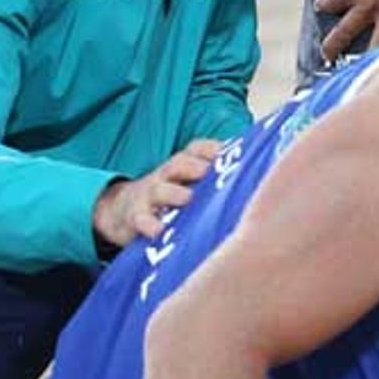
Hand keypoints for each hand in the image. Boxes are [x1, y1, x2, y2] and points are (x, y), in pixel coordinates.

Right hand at [92, 139, 220, 249]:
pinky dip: (149, 224)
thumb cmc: (168, 198)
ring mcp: (149, 196)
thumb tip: (256, 180)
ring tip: (187, 199)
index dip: (211, 148)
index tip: (228, 152)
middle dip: (194, 165)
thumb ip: (214, 182)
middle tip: (208, 171)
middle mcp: (166, 176)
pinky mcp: (135, 217)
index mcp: (181, 167)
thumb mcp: (187, 185)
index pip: (196, 149)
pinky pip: (141, 219)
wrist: (121, 211)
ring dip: (174, 193)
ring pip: (160, 189)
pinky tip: (159, 231)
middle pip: (179, 163)